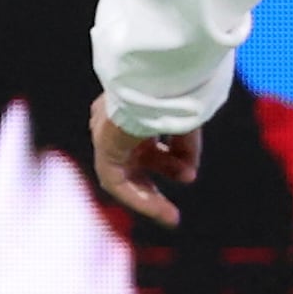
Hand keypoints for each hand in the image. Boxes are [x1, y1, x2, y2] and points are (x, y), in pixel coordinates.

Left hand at [88, 96, 200, 228]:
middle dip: (155, 183)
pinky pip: (117, 182)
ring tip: (171, 216)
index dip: (168, 160)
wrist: (157, 77)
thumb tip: (188, 173)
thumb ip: (185, 145)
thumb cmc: (173, 90)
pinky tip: (159, 210)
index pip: (144, 140)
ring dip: (148, 198)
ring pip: (125, 176)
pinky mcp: (104, 147)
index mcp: (132, 106)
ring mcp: (107, 134)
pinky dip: (138, 198)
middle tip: (172, 207)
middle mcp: (115, 121)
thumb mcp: (184, 119)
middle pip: (133, 159)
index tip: (188, 173)